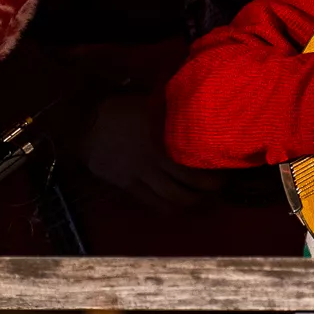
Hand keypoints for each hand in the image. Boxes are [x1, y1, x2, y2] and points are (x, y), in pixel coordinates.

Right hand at [77, 91, 219, 207]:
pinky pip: (153, 202)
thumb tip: (199, 115)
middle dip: (209, 188)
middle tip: (220, 187)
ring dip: (192, 201)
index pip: (197, 156)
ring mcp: (142, 173)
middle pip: (191, 181)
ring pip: (174, 196)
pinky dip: (169, 208)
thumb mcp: (152, 105)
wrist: (86, 123)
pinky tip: (178, 208)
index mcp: (165, 135)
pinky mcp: (128, 184)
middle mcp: (157, 156)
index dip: (214, 166)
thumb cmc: (121, 108)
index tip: (226, 167)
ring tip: (203, 200)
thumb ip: (173, 115)